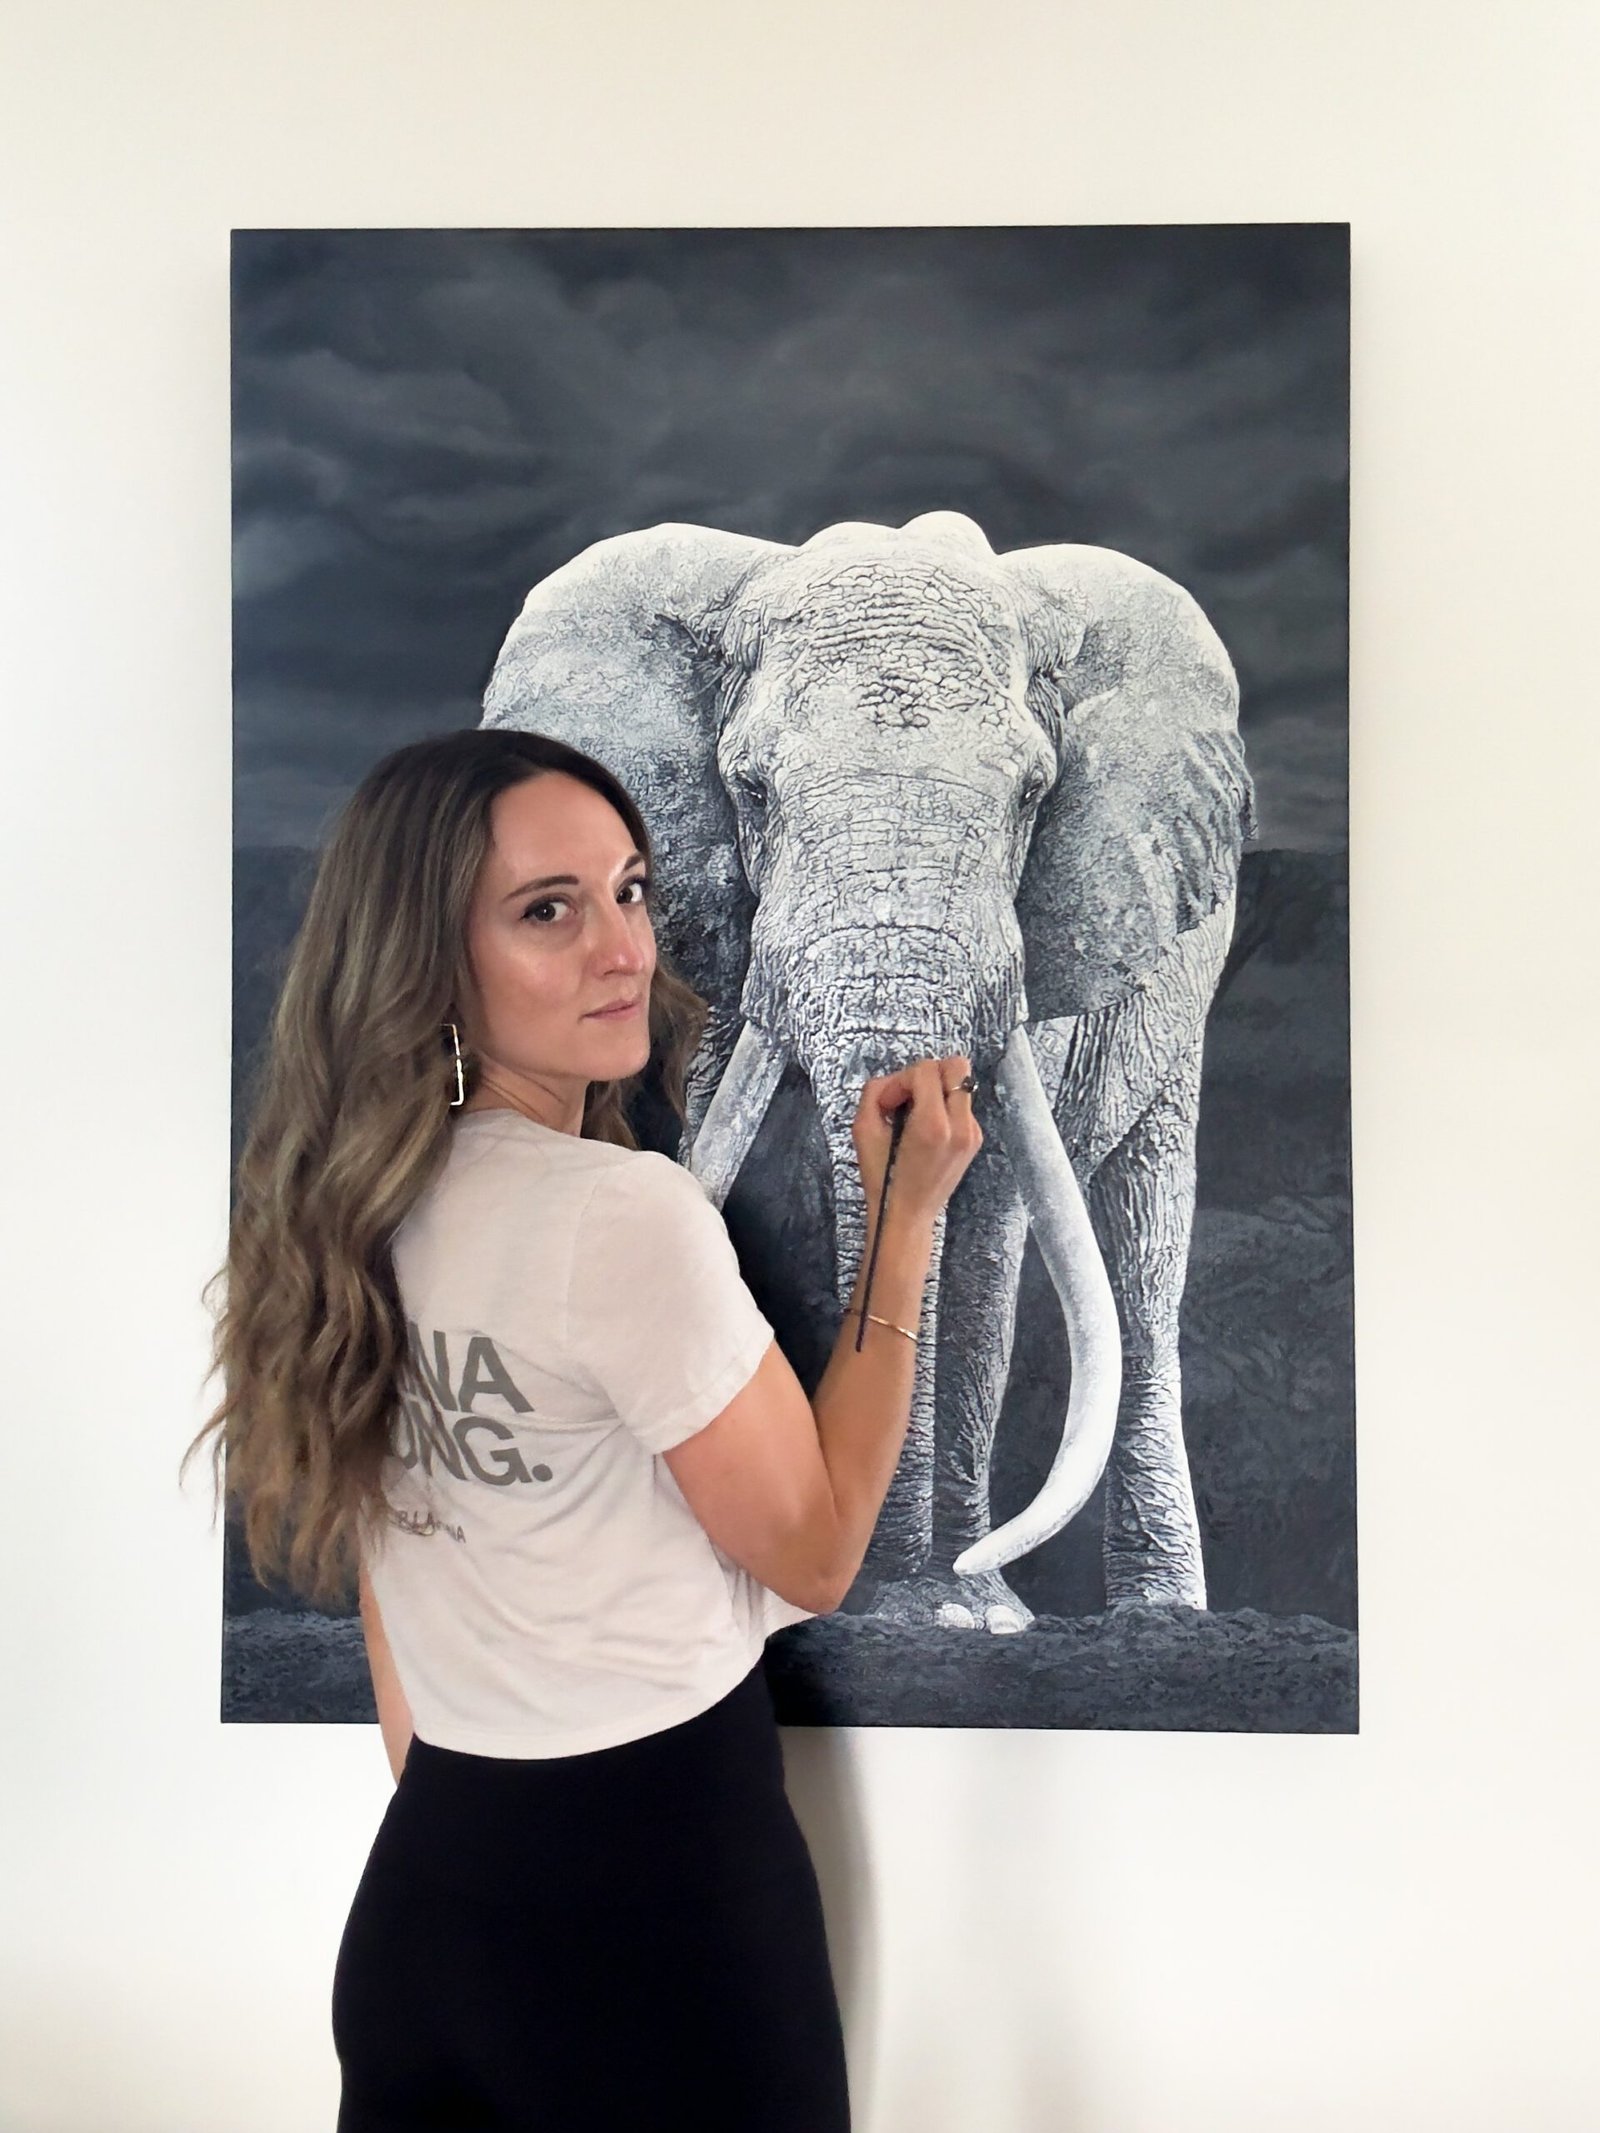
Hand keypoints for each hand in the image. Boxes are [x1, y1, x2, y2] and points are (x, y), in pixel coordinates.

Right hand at [851, 1055, 981, 1225]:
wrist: (907, 1215)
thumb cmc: (883, 1180)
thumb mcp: (863, 1131)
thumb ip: (874, 1093)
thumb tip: (892, 1082)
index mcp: (934, 1126)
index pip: (926, 1070)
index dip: (901, 1079)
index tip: (890, 1101)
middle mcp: (961, 1127)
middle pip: (957, 1066)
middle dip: (928, 1073)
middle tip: (908, 1095)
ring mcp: (972, 1134)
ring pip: (961, 1083)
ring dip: (935, 1089)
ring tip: (914, 1114)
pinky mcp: (974, 1139)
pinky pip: (961, 1104)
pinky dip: (943, 1107)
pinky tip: (925, 1129)